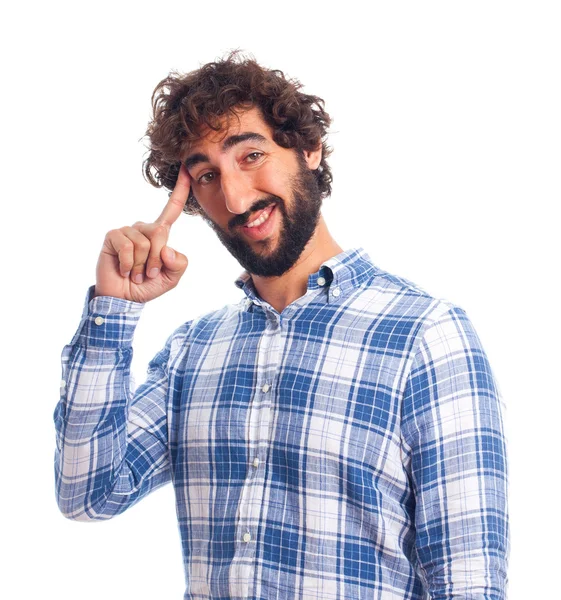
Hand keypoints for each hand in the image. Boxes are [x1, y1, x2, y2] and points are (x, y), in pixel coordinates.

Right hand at [94, 165, 190, 302]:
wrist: (124, 299)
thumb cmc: (148, 286)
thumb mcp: (172, 278)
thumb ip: (179, 264)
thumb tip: (166, 248)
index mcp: (160, 234)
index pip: (172, 210)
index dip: (180, 190)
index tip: (185, 170)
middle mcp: (144, 228)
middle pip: (160, 233)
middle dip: (157, 260)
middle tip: (149, 274)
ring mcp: (127, 231)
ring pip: (144, 244)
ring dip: (142, 266)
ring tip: (135, 273)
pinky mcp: (113, 236)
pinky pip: (127, 248)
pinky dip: (128, 265)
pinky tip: (124, 271)